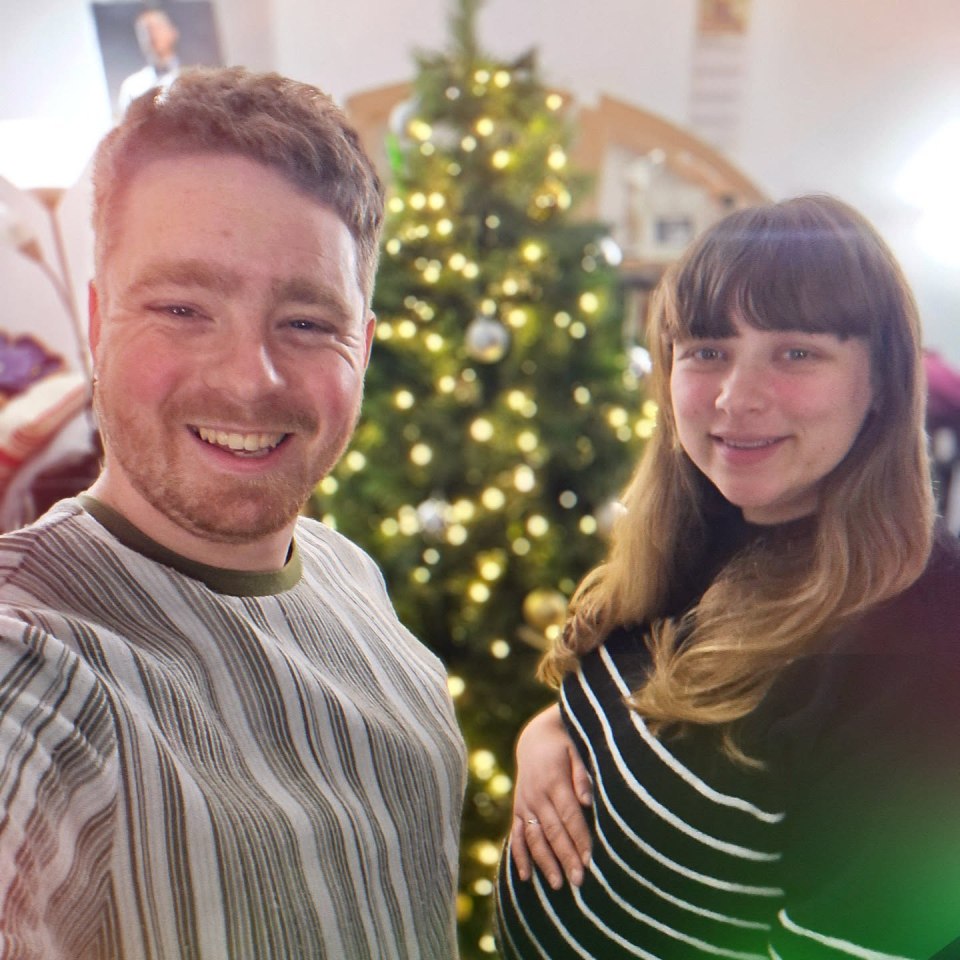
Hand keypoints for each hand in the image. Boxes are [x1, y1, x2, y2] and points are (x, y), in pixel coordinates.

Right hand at [509, 702, 592, 888]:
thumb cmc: (564, 744)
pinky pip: (517, 835)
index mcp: (554, 780)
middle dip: (567, 857)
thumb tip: (588, 802)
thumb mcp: (576, 749)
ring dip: (546, 862)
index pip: (570, 815)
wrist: (535, 736)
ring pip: (534, 838)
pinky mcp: (517, 808)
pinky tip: (526, 877)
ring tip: (559, 885)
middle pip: (553, 831)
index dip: (580, 838)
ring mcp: (525, 803)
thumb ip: (582, 775)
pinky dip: (519, 856)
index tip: (591, 861)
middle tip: (579, 882)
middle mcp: (536, 794)